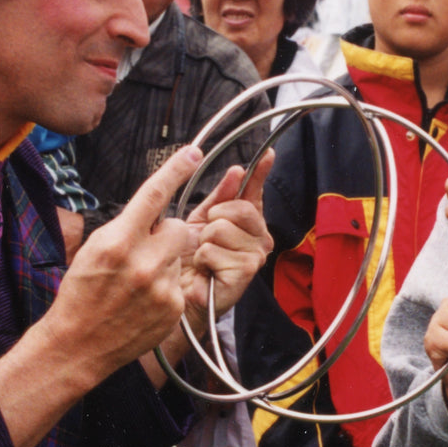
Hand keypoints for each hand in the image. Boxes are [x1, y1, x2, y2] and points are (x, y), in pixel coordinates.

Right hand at [42, 146, 203, 385]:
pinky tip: (144, 300)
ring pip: (180, 255)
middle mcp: (143, 262)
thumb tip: (157, 210)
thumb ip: (128, 226)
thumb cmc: (81, 292)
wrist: (77, 345)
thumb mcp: (95, 248)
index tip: (193, 152)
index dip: (175, 169)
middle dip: (167, 233)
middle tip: (143, 251)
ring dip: (165, 261)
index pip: (153, 195)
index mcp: (118, 241)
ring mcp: (161, 287)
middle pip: (179, 227)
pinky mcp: (173, 307)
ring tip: (137, 283)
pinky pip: (180, 280)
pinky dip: (166, 285)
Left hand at [181, 150, 275, 328]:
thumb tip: (237, 171)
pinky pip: (214, 249)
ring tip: (204, 257)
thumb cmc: (190, 260)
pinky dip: (202, 258)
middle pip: (237, 208)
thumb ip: (220, 196)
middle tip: (207, 238)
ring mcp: (255, 256)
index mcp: (249, 222)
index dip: (260, 172)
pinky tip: (206, 269)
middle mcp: (258, 238)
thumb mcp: (203, 220)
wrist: (179, 292)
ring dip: (204, 242)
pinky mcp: (245, 272)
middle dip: (212, 219)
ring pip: (222, 228)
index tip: (268, 154)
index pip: (255, 192)